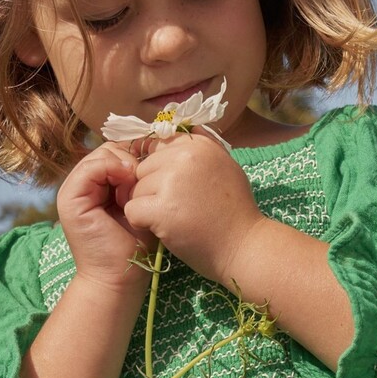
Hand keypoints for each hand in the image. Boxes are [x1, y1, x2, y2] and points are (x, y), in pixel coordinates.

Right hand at [56, 144, 154, 292]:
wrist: (119, 279)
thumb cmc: (135, 247)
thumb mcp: (142, 205)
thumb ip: (142, 180)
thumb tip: (152, 152)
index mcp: (99, 186)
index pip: (118, 153)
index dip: (137, 156)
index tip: (153, 173)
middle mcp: (84, 186)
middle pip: (110, 149)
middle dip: (131, 160)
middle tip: (144, 184)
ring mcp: (73, 190)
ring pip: (102, 154)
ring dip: (124, 167)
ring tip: (135, 191)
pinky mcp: (70, 198)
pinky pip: (92, 167)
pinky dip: (112, 170)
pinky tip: (127, 188)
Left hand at [122, 132, 264, 285]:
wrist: (244, 246)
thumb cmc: (236, 212)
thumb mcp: (225, 167)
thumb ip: (200, 150)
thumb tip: (175, 131)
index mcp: (198, 144)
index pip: (157, 147)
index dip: (160, 170)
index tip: (174, 188)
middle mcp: (184, 156)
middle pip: (143, 169)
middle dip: (153, 189)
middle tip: (178, 208)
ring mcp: (171, 181)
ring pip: (136, 190)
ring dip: (148, 207)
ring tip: (175, 220)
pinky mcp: (161, 208)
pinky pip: (132, 210)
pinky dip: (142, 223)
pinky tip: (164, 229)